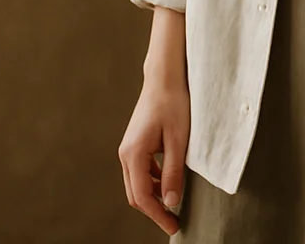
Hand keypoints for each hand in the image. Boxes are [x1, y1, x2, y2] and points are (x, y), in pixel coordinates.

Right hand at [119, 68, 190, 235]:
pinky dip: (154, 182)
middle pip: (136, 194)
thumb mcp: (178, 140)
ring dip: (154, 196)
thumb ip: (173, 172)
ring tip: (175, 204)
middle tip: (174, 222)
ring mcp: (128, 149)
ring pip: (137, 184)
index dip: (158, 215)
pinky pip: (141, 172)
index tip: (174, 226)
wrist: (165, 78)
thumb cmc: (173, 104)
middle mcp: (126, 154)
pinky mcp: (135, 145)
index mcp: (133, 154)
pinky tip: (169, 182)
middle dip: (154, 210)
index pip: (142, 196)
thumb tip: (172, 202)